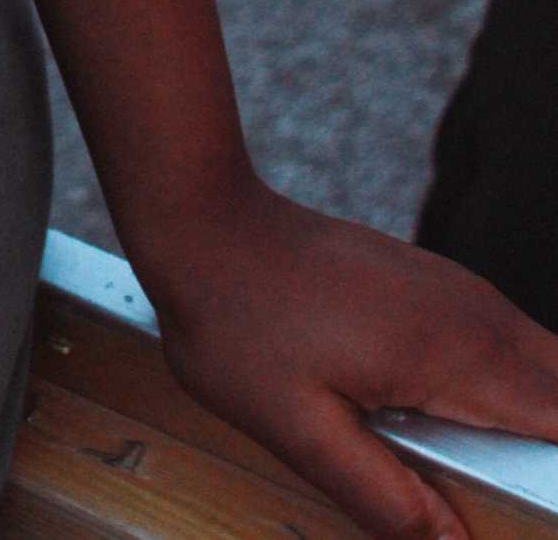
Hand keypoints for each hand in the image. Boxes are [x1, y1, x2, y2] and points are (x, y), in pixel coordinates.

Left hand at [145, 175, 557, 537]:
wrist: (203, 219)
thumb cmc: (239, 322)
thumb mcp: (299, 430)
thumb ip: (384, 497)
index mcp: (455, 354)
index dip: (556, 476)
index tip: (535, 507)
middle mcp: (473, 314)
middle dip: (549, 454)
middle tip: (499, 493)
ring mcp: (456, 292)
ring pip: (541, 368)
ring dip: (534, 424)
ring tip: (479, 472)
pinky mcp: (434, 287)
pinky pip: (503, 347)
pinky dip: (507, 394)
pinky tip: (455, 430)